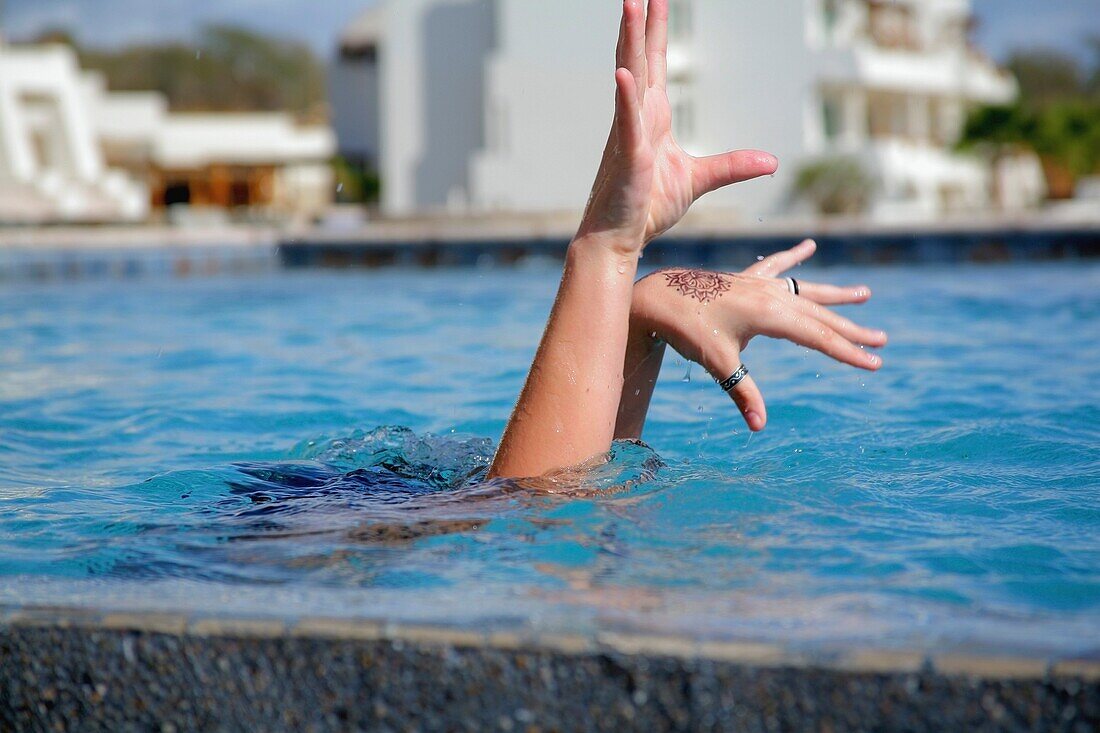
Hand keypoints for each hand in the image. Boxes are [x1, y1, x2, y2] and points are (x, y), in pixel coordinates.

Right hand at [576, 0, 777, 252]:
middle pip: (640, 59)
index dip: (654, 30)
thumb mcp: (698, 180)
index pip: (654, 64)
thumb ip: (733, 166)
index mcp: (652, 117)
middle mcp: (637, 118)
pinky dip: (625, 98)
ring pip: (630, 79)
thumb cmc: (646, 207)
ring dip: (629, 43)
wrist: (619, 238)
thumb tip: (772, 162)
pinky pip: (626, 123)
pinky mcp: (628, 158)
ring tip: (629, 7)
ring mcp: (628, 135)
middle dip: (640, 23)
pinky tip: (624, 74)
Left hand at [629, 240, 887, 430]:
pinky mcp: (744, 279)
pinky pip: (775, 266)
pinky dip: (793, 257)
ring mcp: (759, 283)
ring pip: (805, 291)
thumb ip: (742, 392)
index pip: (818, 337)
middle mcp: (770, 295)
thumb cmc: (687, 330)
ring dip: (834, 296)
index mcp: (770, 314)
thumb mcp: (717, 364)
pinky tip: (809, 246)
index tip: (875, 362)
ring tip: (864, 294)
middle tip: (883, 340)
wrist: (657, 297)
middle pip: (820, 315)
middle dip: (851, 330)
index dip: (848, 352)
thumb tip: (759, 427)